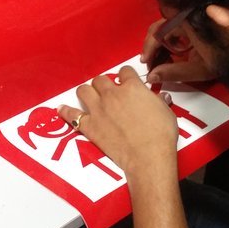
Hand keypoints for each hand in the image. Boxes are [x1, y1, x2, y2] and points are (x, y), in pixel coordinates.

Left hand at [58, 66, 178, 186]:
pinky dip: (66, 112)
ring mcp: (99, 109)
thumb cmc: (160, 136)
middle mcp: (112, 94)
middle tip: (108, 91)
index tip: (126, 81)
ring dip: (87, 91)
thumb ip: (159, 101)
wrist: (147, 156)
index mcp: (132, 88)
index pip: (125, 72)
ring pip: (84, 90)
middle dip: (104, 84)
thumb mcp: (166, 113)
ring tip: (90, 96)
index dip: (125, 76)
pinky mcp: (90, 126)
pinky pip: (72, 115)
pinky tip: (62, 109)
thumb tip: (161, 97)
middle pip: (101, 79)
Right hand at [141, 19, 214, 85]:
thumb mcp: (200, 69)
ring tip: (159, 64)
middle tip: (150, 65)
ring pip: (168, 29)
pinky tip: (172, 57)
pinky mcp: (197, 23)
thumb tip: (152, 76)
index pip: (158, 30)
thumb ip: (174, 72)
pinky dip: (171, 44)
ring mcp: (192, 18)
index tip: (146, 61)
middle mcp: (188, 15)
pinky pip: (177, 30)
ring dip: (161, 46)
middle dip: (153, 47)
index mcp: (187, 21)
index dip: (149, 46)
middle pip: (161, 28)